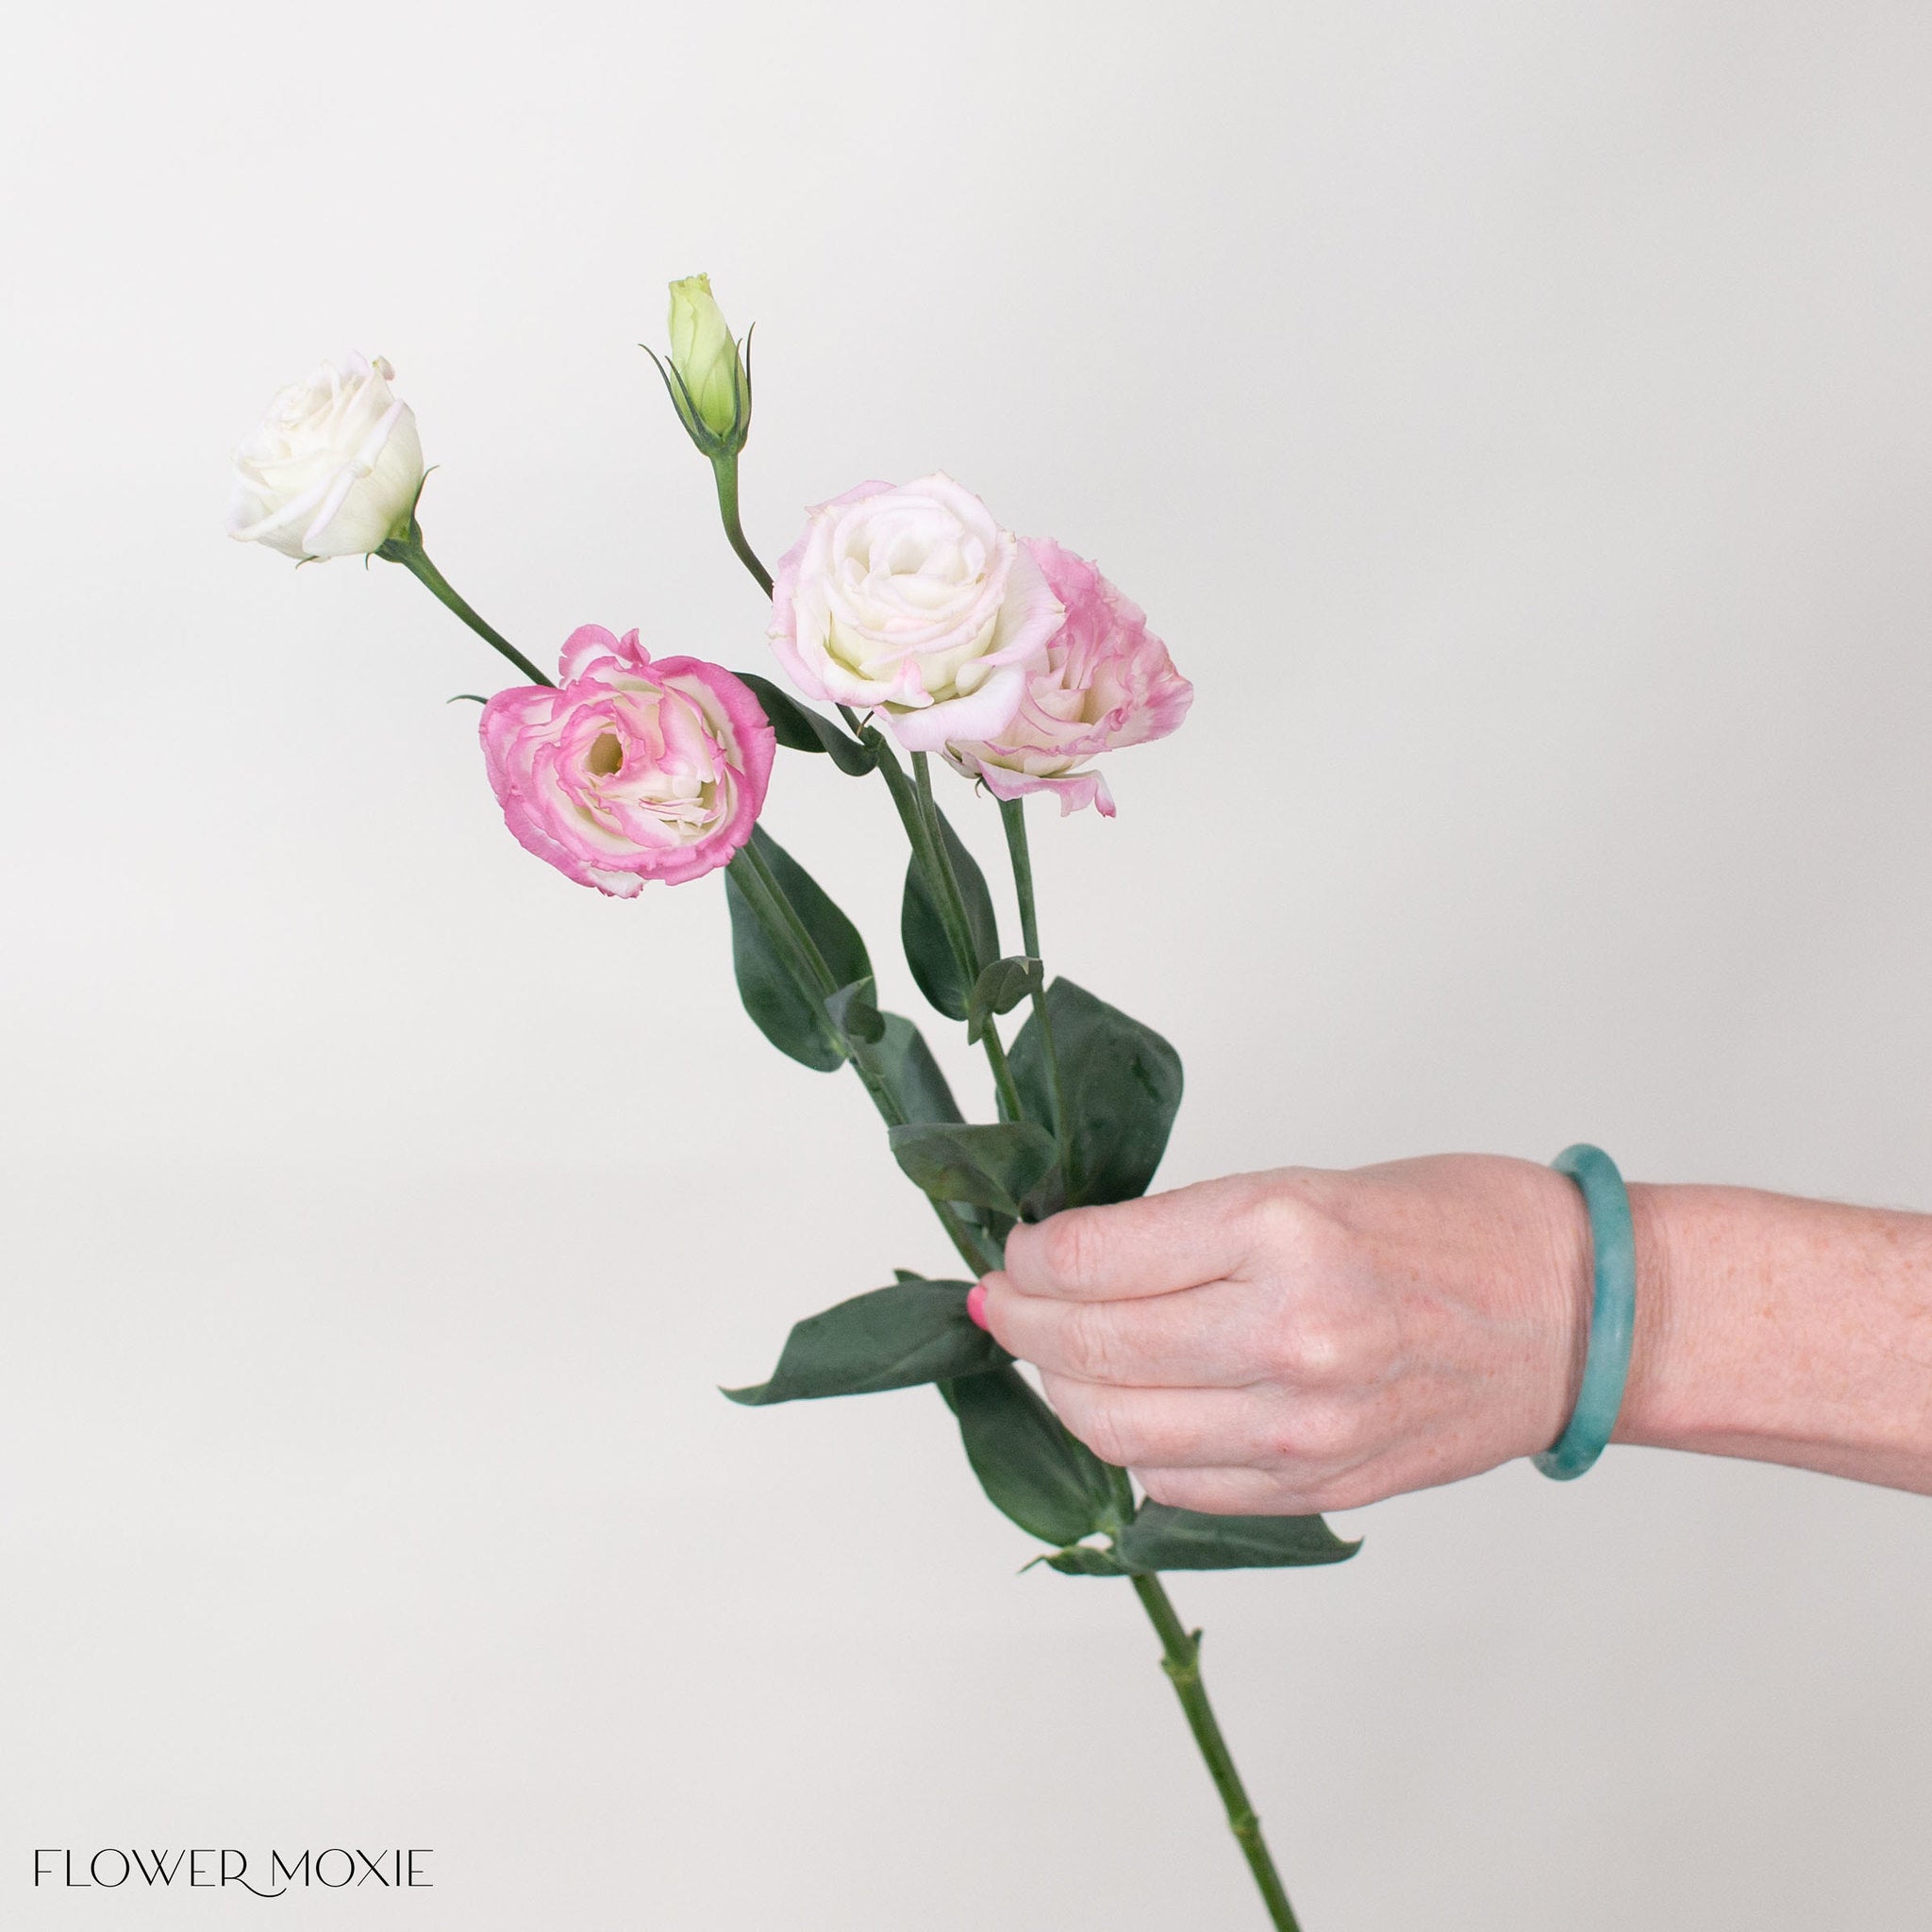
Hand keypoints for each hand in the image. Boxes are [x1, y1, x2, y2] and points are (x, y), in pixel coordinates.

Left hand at [974, 1157, 1595, 1514]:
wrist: (1577, 1316)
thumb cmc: (1455, 1227)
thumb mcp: (1306, 1185)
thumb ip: (1188, 1231)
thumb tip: (1071, 1261)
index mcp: (1282, 1229)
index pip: (1093, 1258)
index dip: (1030, 1257)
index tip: (1016, 1250)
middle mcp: (1288, 1334)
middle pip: (1087, 1352)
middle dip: (1021, 1324)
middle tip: (1004, 1302)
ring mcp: (1303, 1427)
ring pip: (1115, 1431)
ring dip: (1060, 1393)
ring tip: (1051, 1358)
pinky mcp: (1319, 1488)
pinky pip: (1178, 1485)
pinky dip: (1133, 1448)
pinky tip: (1131, 1409)